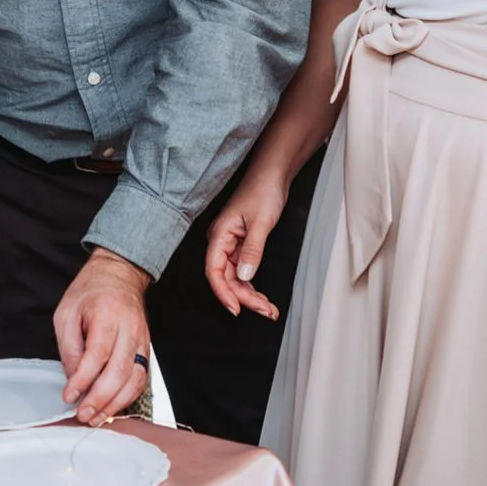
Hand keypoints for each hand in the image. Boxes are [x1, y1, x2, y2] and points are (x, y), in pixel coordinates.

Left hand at [53, 248, 152, 426]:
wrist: (120, 275)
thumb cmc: (90, 292)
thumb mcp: (67, 313)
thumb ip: (70, 347)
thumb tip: (74, 379)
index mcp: (107, 314)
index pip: (97, 354)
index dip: (83, 380)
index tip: (69, 396)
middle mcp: (129, 328)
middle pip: (119, 371)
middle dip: (100, 398)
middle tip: (83, 414)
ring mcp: (142, 339)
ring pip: (135, 379)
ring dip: (116, 403)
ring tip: (97, 418)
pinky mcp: (146, 349)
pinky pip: (141, 378)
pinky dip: (128, 396)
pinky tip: (112, 407)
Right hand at [203, 175, 289, 320]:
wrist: (272, 175)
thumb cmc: (262, 191)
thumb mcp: (260, 223)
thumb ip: (252, 251)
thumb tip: (245, 277)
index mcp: (219, 236)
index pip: (214, 272)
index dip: (223, 293)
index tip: (236, 309)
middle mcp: (222, 242)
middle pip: (226, 279)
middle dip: (244, 298)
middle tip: (265, 310)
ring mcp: (232, 245)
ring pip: (236, 278)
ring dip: (250, 295)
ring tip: (268, 308)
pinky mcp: (242, 245)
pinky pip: (243, 271)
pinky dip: (253, 285)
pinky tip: (262, 296)